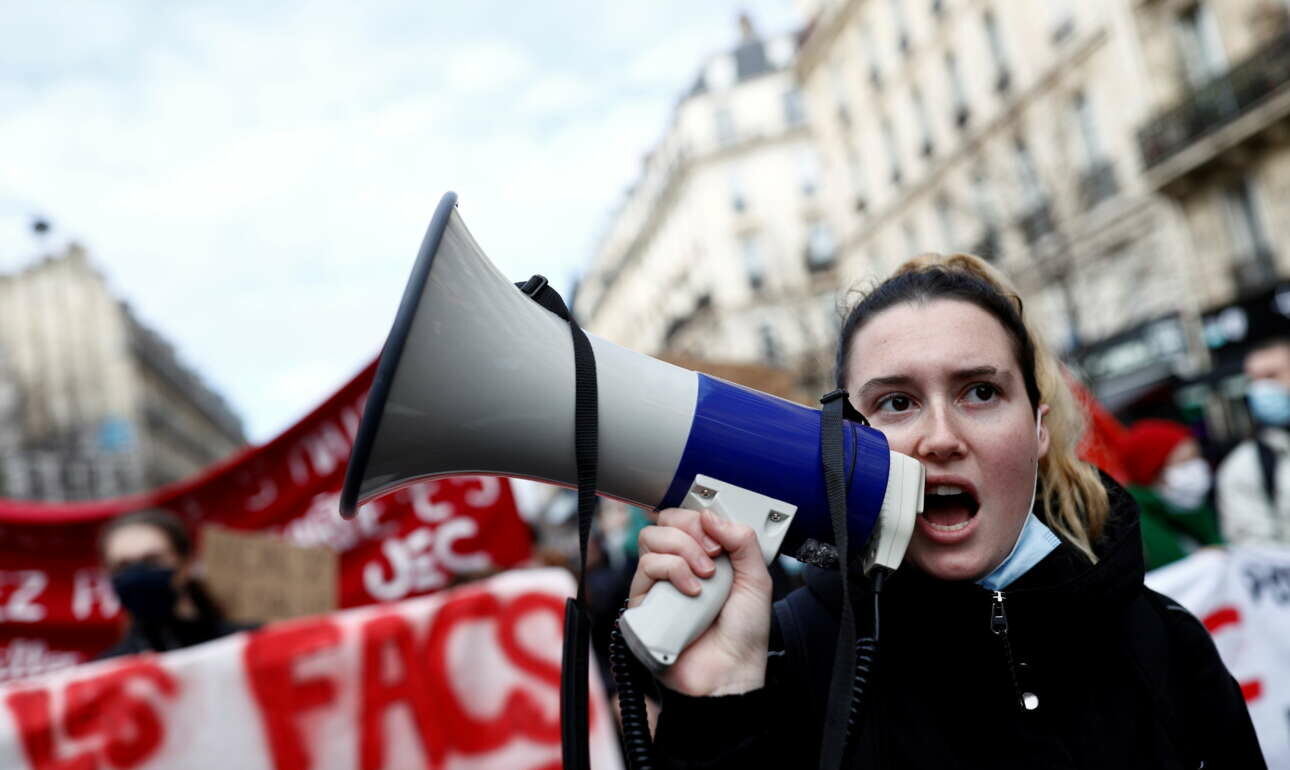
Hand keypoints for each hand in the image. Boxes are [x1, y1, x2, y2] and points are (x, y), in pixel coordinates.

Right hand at [628, 507, 772, 695]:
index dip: (700, 519)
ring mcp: (659, 585)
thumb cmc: (744, 634)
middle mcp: (678, 567)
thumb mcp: (757, 579)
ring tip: (704, 578)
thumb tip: (710, 516)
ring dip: (683, 552)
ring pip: (651, 539)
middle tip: (713, 556)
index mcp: (704, 557)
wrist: (732, 672)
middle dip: (690, 531)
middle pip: (664, 522)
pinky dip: (672, 571)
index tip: (720, 539)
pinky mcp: (644, 603)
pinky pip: (645, 568)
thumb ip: (742, 540)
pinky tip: (692, 593)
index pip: (686, 518)